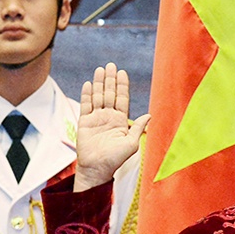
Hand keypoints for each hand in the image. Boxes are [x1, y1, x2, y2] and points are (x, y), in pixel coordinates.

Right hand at [73, 63, 149, 190]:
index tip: (122, 72)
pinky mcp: (84, 122)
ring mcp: (96, 118)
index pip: (122, 98)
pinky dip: (87, 94)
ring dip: (99, 83)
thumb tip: (149, 115)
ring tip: (100, 69)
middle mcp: (108, 116)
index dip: (122, 85)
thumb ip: (138, 128)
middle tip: (110, 65)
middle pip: (110, 93)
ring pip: (98, 96)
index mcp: (121, 120)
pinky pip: (86, 105)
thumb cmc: (116, 159)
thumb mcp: (132, 143)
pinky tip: (88, 84)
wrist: (97, 169)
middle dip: (110, 79)